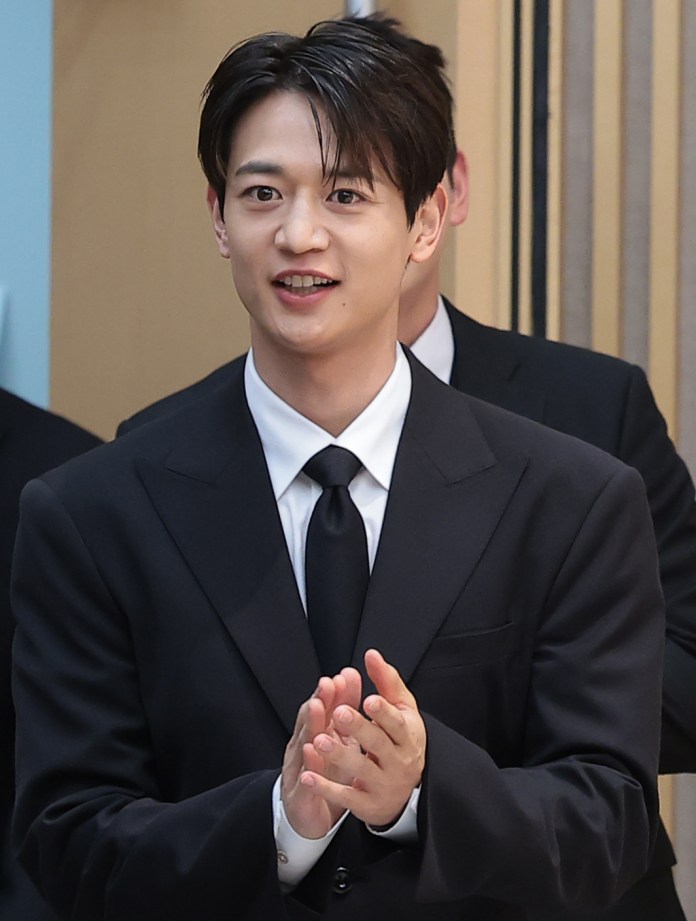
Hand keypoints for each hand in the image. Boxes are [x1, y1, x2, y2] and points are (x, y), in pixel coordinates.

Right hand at [281, 669, 361, 838]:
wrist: (308, 818)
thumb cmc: (326, 776)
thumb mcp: (339, 744)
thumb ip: (343, 714)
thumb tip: (350, 680)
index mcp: (317, 735)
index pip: (325, 709)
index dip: (334, 692)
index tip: (345, 675)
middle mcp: (304, 747)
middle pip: (311, 721)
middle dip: (320, 700)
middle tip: (328, 683)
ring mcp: (299, 770)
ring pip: (304, 743)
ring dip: (310, 724)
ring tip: (318, 707)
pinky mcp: (300, 795)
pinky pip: (304, 778)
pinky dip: (307, 764)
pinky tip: (311, 752)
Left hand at [300, 649, 425, 827]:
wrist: (408, 792)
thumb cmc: (400, 740)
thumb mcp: (402, 711)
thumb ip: (387, 682)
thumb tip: (371, 654)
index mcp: (408, 736)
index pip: (397, 723)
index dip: (383, 712)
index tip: (368, 699)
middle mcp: (399, 761)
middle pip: (378, 744)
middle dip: (359, 728)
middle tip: (340, 713)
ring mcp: (384, 785)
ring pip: (361, 769)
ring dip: (339, 755)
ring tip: (319, 740)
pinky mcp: (368, 805)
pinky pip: (346, 796)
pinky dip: (325, 787)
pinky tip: (307, 776)